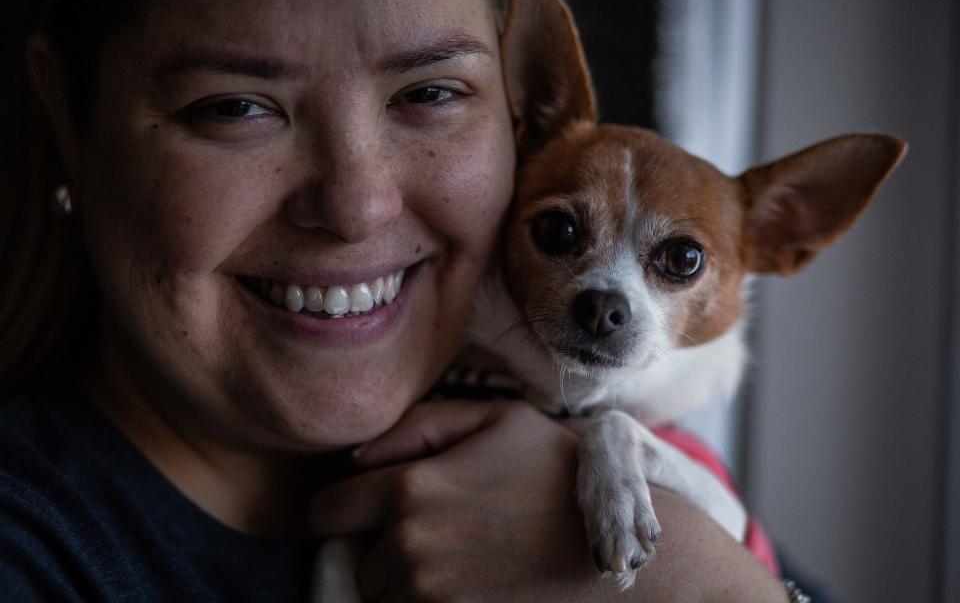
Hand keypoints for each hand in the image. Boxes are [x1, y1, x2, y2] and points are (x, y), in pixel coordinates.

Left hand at [312, 401, 786, 601]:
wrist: (619, 553)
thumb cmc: (561, 477)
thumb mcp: (498, 420)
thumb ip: (419, 425)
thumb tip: (354, 456)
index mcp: (410, 490)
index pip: (329, 510)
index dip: (346, 506)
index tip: (368, 508)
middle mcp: (409, 548)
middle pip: (360, 559)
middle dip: (387, 546)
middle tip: (443, 531)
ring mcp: (430, 598)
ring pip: (384, 596)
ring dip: (408, 582)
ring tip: (465, 559)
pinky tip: (472, 584)